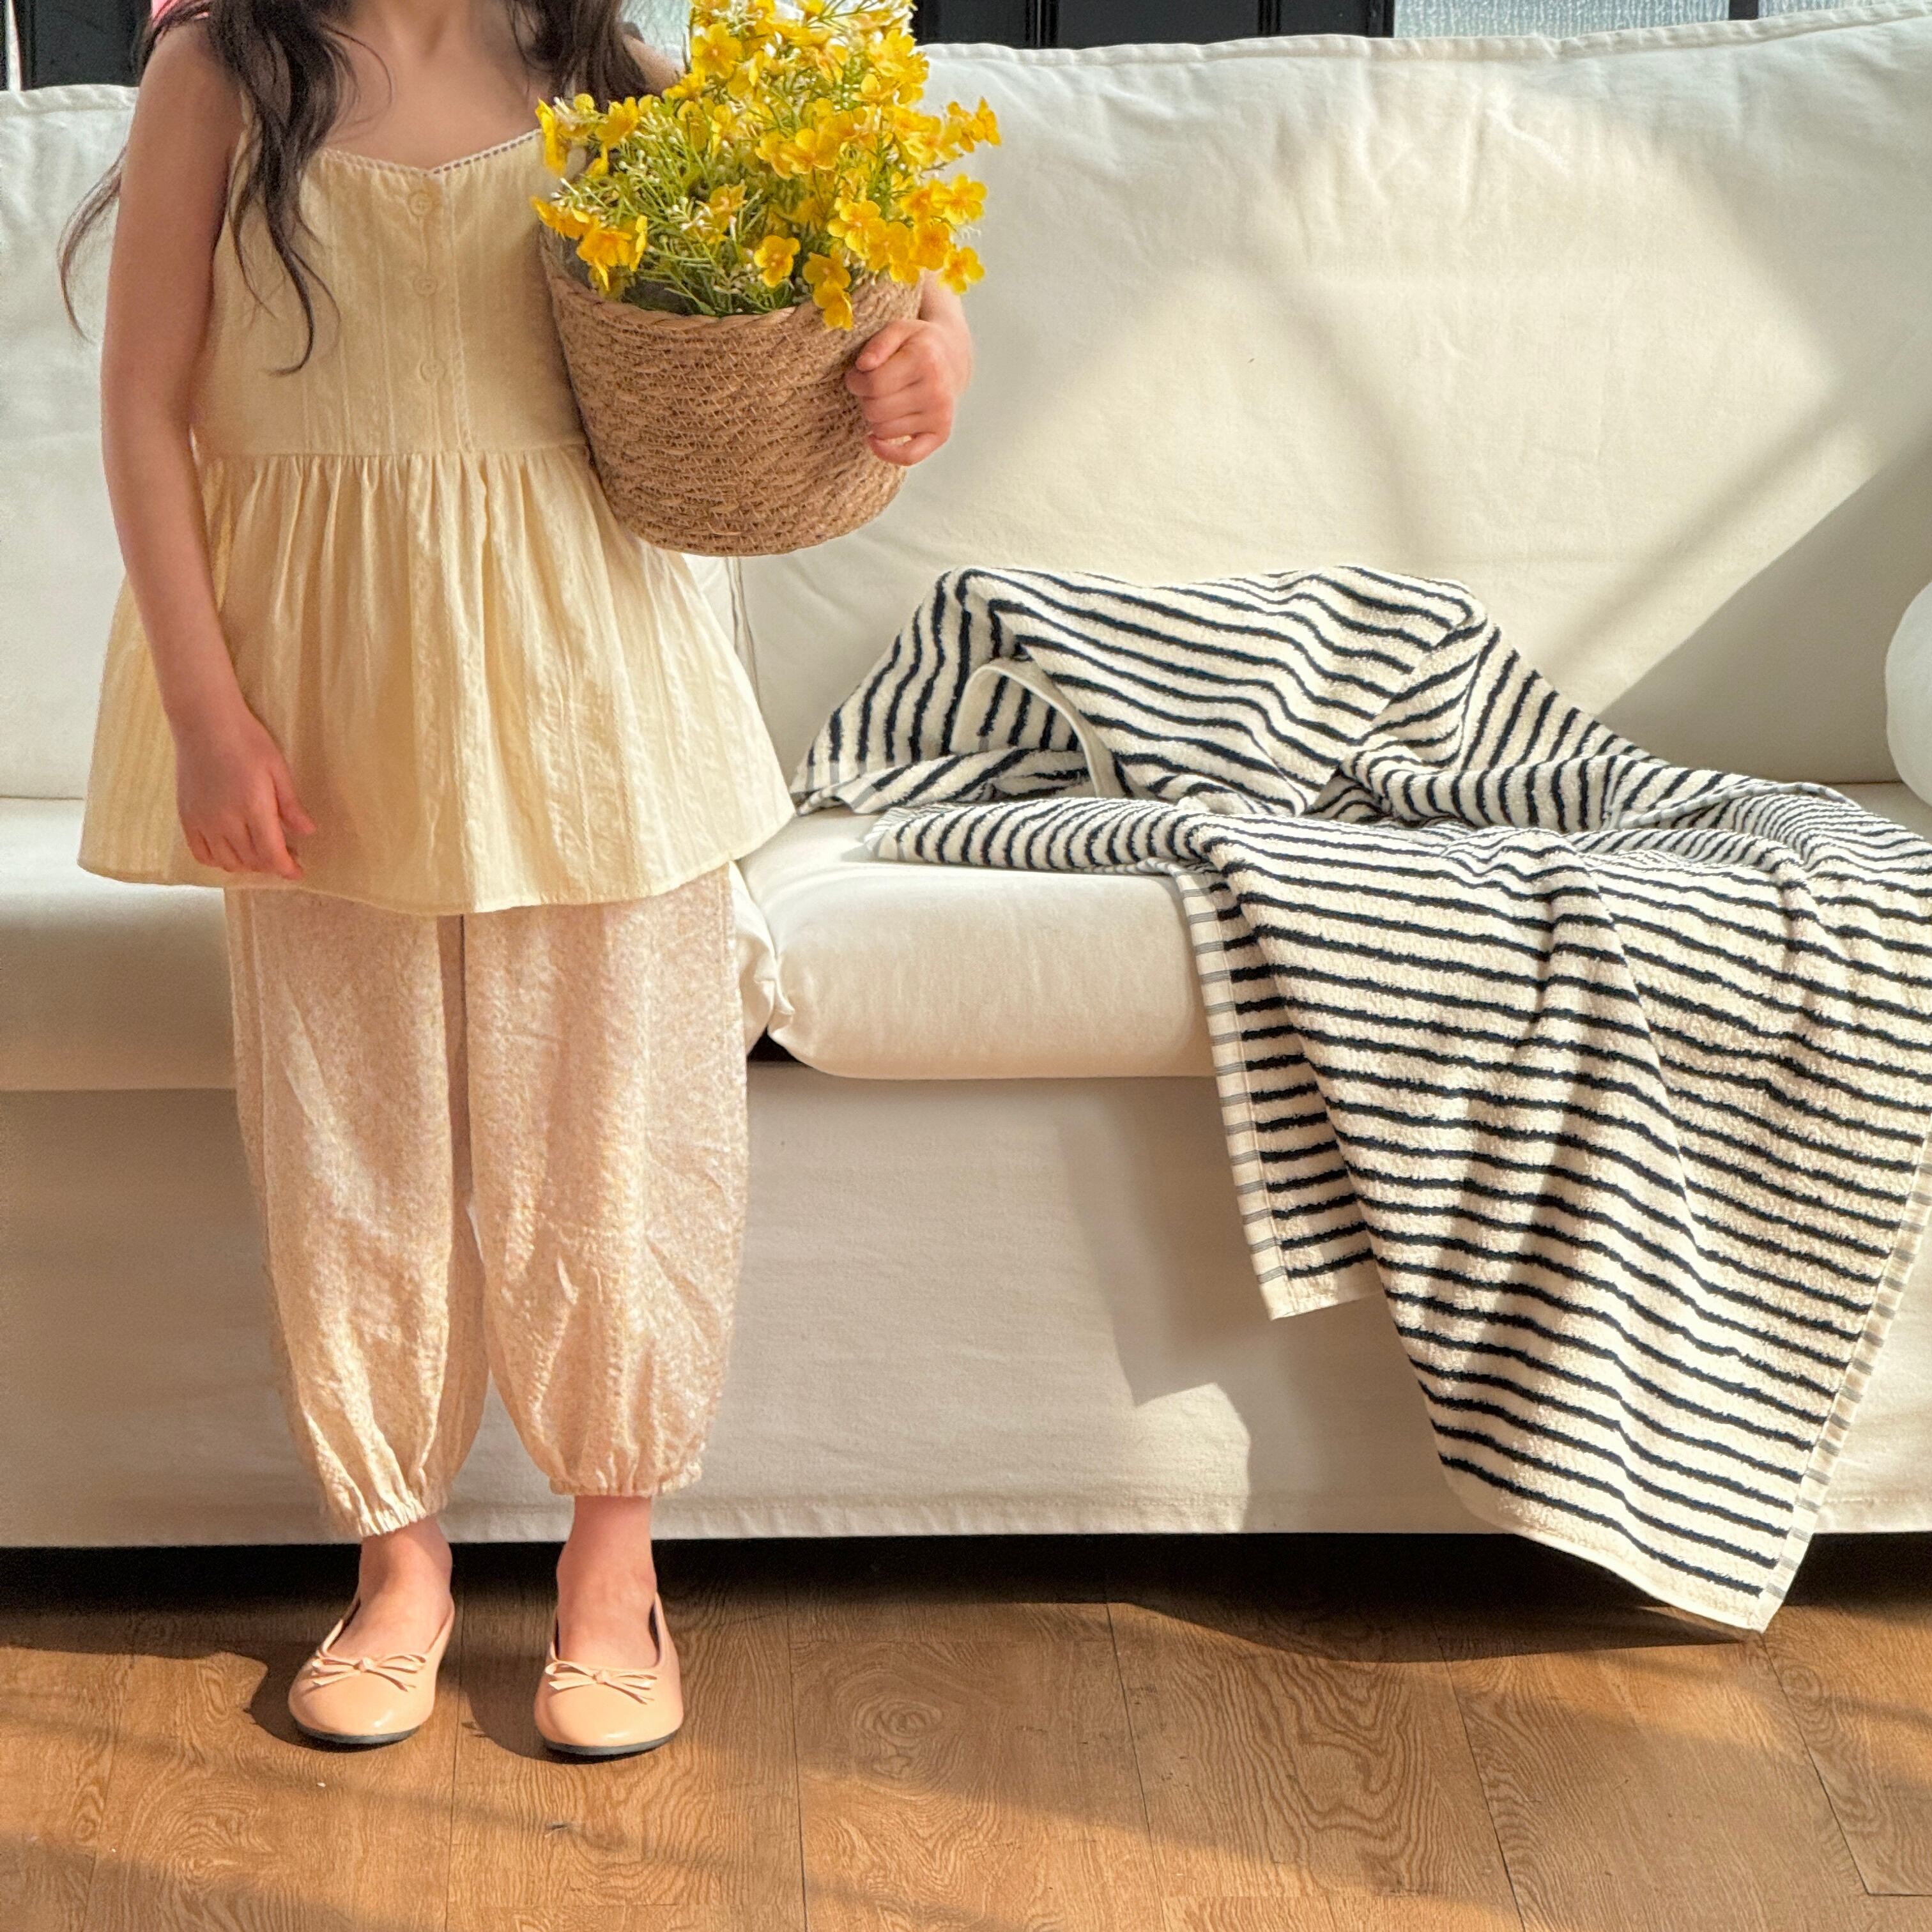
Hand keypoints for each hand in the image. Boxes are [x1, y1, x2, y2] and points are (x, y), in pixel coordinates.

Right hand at [173, 702, 315, 879]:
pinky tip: (232, 851)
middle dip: (272, 865)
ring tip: (261, 853)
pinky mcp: (186, 817)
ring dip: (248, 865)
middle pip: (251, 861)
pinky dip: (219, 861)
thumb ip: (290, 805)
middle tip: (286, 856)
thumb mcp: (278, 769)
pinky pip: (201, 854)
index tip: (298, 872)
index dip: (287, 869)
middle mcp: (225, 821)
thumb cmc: (246, 741)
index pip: (271, 855)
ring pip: (227, 863)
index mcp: (253, 808)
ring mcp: (202, 821)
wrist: (204, 723)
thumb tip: (307, 832)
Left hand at [845, 296, 972, 466]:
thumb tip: (863, 366)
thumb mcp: (899, 330)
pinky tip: (873, 439)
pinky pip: (908, 456)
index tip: (856, 375)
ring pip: (884, 431)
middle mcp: (935, 390)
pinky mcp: (941, 434)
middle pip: (876, 409)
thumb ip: (879, 343)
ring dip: (874, 418)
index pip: (873, 383)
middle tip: (868, 387)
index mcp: (925, 360)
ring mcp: (940, 415)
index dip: (855, 380)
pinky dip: (886, 453)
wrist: (952, 358)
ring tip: (881, 400)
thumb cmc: (917, 345)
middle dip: (864, 398)